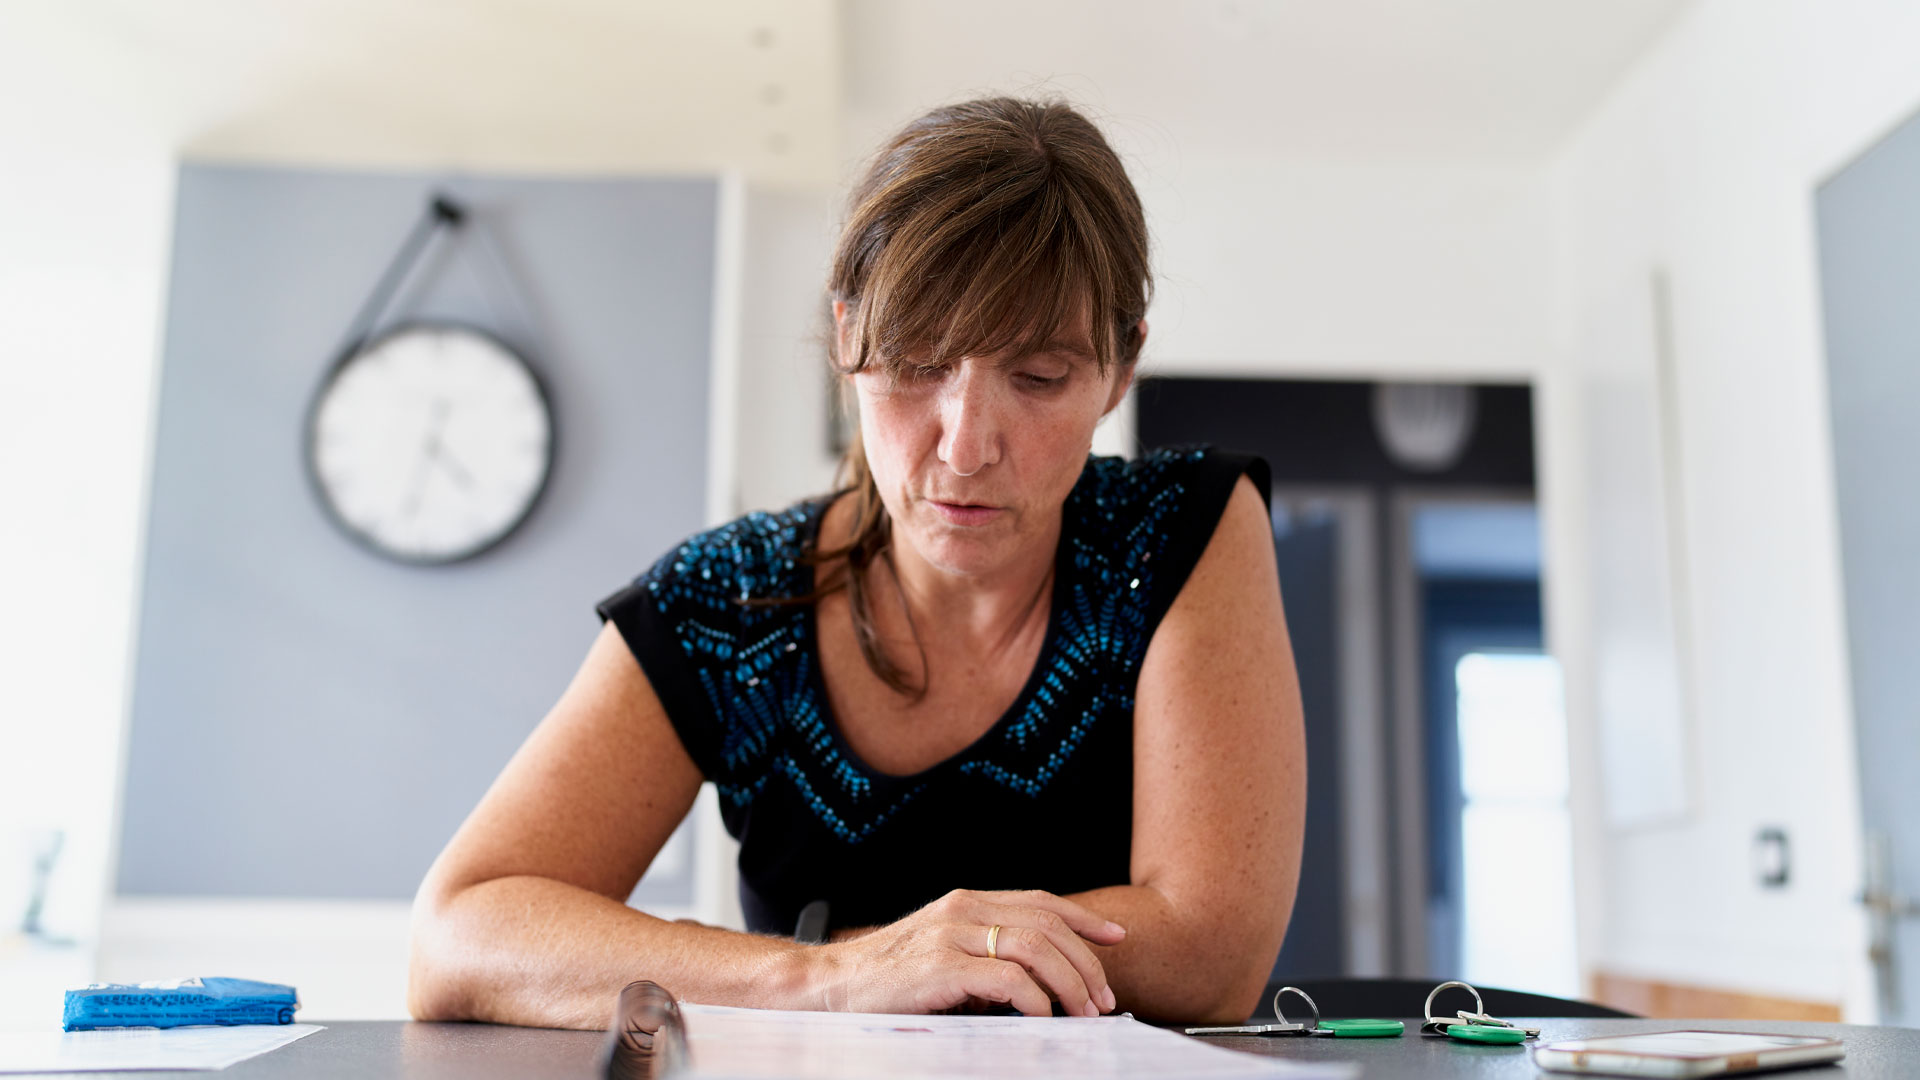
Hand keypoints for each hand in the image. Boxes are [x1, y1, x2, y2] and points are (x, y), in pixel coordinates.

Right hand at [805, 889, 1125, 1016]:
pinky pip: (1007, 978)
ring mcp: (952, 935)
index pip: (1040, 901)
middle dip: (1086, 962)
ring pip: (1036, 948)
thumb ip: (985, 955)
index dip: (1083, 919)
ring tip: (1084, 1013)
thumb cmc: (888, 977)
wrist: (831, 986)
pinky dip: (1036, 999)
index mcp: (967, 902)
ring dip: (1070, 983)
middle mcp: (963, 909)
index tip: (1116, 937)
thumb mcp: (943, 952)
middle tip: (1103, 998)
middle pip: (1047, 924)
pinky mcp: (941, 967)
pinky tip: (1043, 1017)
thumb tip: (1038, 981)